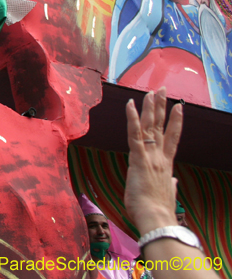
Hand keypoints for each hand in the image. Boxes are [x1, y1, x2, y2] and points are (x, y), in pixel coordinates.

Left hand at [124, 87, 182, 233]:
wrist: (155, 218)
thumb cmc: (156, 210)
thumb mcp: (166, 195)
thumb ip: (171, 186)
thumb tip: (174, 182)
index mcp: (165, 165)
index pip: (172, 139)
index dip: (175, 122)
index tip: (178, 108)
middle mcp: (160, 158)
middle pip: (161, 127)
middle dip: (162, 107)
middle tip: (162, 90)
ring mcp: (150, 157)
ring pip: (150, 127)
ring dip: (149, 107)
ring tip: (150, 91)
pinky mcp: (138, 159)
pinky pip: (134, 135)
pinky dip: (132, 119)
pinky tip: (130, 104)